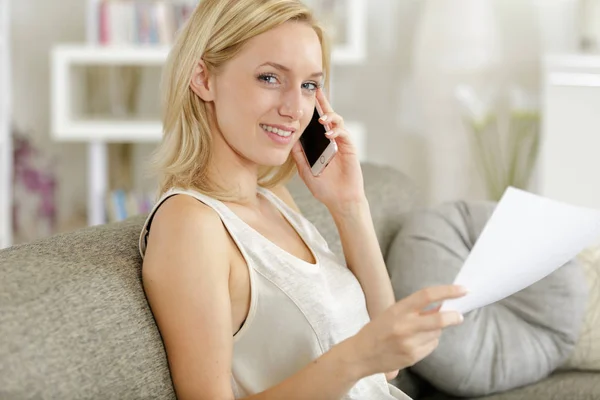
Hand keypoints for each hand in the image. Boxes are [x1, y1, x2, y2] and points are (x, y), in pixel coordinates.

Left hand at [290, 88, 364, 213]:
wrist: (340, 200)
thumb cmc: (324, 188)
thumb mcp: (305, 171)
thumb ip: (299, 156)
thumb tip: (289, 141)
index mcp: (320, 144)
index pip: (316, 123)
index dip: (312, 110)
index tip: (305, 96)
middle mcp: (331, 140)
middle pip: (328, 116)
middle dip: (323, 103)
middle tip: (316, 90)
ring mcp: (341, 143)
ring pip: (338, 121)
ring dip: (330, 117)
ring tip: (321, 119)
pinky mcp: (349, 148)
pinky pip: (344, 134)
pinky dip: (336, 131)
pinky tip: (329, 134)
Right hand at [350, 285, 466, 376]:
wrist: (360, 354)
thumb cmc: (377, 330)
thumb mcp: (392, 313)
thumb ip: (414, 309)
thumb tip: (440, 305)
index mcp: (398, 309)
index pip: (427, 296)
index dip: (448, 292)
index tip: (462, 290)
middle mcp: (405, 326)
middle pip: (439, 319)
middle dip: (453, 316)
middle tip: (459, 315)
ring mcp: (409, 343)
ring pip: (437, 334)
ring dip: (437, 330)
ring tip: (421, 331)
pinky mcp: (412, 357)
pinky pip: (431, 346)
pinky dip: (430, 342)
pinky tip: (416, 342)